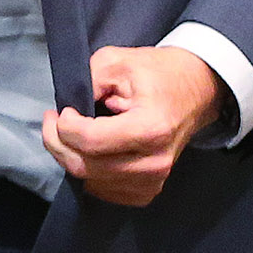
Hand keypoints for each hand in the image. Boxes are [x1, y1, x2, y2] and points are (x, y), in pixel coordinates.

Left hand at [42, 44, 225, 206]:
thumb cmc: (157, 73)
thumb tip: (69, 105)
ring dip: (71, 157)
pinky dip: (89, 173)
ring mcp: (155, 179)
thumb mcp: (116, 61)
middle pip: (85, 166)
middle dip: (57, 142)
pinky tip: (89, 152)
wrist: (198, 89)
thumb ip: (87, 81)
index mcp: (151, 129)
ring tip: (73, 132)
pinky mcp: (151, 188)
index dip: (63, 126)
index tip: (62, 110)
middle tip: (54, 121)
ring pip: (91, 181)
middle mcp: (155, 161)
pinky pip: (106, 191)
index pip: (90, 141)